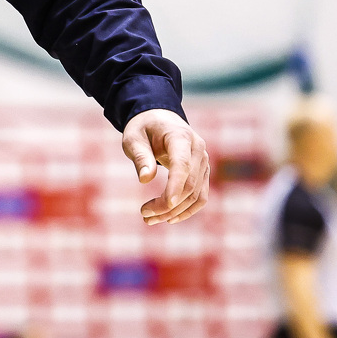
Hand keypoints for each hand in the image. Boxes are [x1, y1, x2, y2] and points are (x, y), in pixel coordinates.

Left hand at [122, 108, 209, 224]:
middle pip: (189, 184)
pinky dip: (187, 209)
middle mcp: (198, 149)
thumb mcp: (133, 137)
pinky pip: (200, 196)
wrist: (159, 118)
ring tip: (150, 219)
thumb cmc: (143, 128)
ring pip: (196, 194)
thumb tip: (145, 180)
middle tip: (144, 215)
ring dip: (176, 212)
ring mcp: (203, 162)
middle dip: (168, 204)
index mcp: (180, 136)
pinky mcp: (203, 172)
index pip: (182, 164)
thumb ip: (140, 156)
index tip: (166, 205)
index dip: (176, 186)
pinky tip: (169, 218)